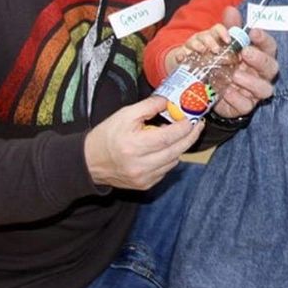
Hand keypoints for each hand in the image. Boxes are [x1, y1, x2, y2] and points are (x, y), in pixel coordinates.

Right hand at [84, 95, 204, 189]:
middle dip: (190, 137)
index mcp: (134, 145)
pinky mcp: (145, 185)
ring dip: (178, 148)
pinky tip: (161, 150)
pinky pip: (166, 170)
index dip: (184, 127)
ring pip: (173, 161)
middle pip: (176, 151)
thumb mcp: (124, 114)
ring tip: (174, 136)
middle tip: (197, 126)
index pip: (168, 137)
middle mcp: (140, 165)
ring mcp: (144, 178)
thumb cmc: (107, 135)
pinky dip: (168, 159)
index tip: (192, 119)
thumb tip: (169, 102)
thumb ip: (148, 106)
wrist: (90, 161)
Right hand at [165, 24, 234, 71]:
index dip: (223, 33)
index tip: (228, 41)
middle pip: (205, 35)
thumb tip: (241, 56)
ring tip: (203, 51)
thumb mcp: (225, 57)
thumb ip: (233, 54)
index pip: (218, 29)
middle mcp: (202, 39)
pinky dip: (181, 55)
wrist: (193, 69)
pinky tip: (183, 58)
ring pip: (193, 42)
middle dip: (211, 41)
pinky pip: (179, 53)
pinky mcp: (181, 56)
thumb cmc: (212, 60)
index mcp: (214, 37)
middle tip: (217, 50)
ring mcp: (190, 47)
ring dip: (198, 46)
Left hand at [210, 6, 278, 118]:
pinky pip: (246, 105)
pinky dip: (237, 98)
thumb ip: (230, 28)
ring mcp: (255, 92)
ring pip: (264, 89)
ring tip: (235, 75)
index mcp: (261, 56)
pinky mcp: (245, 106)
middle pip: (271, 67)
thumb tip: (230, 9)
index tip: (253, 31)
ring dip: (251, 82)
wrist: (212, 89)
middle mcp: (262, 74)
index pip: (269, 46)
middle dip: (260, 59)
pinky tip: (227, 91)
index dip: (264, 39)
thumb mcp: (226, 44)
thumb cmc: (226, 62)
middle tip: (245, 52)